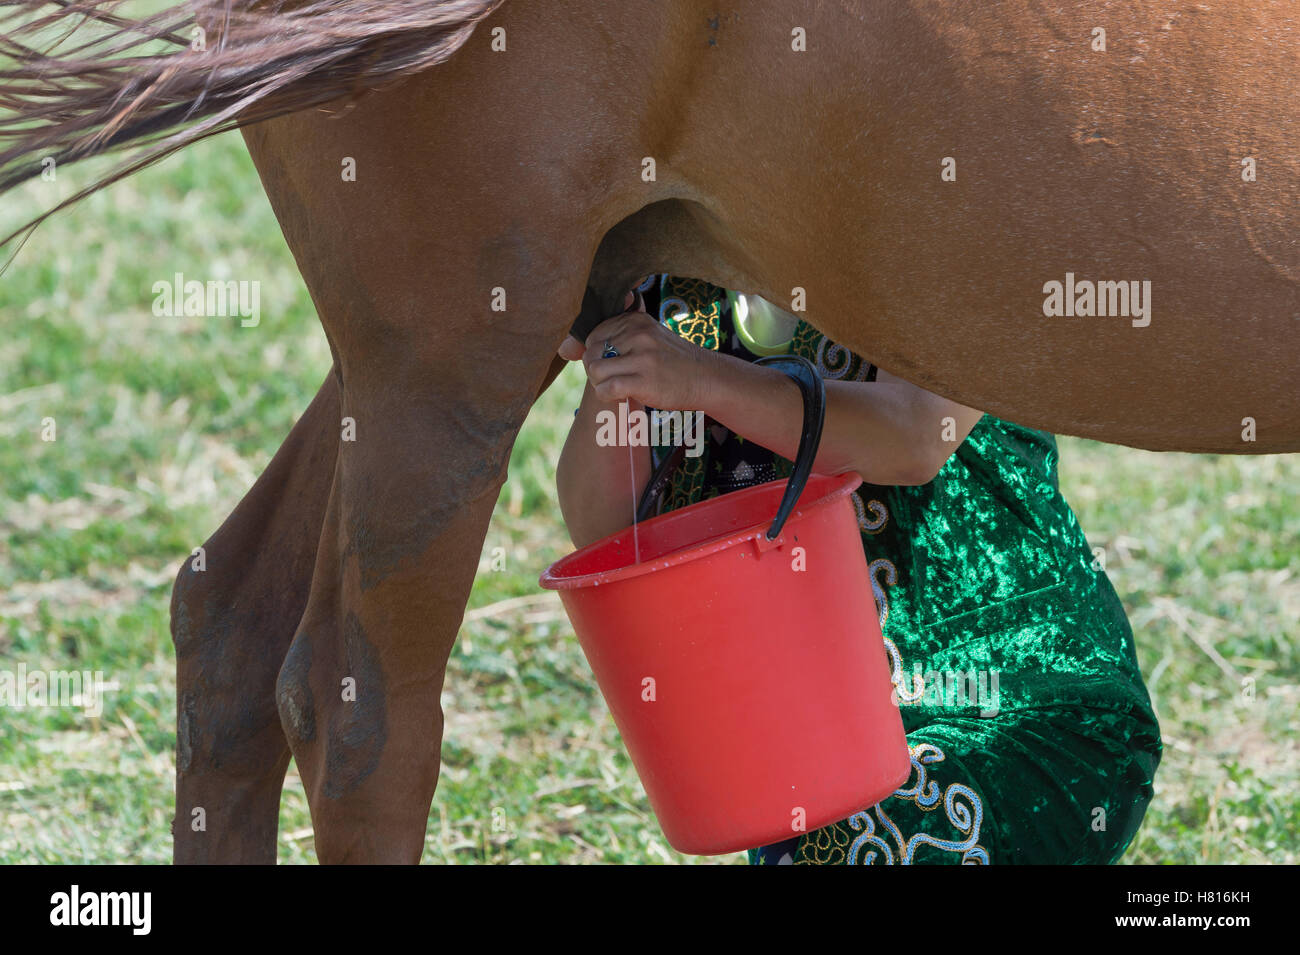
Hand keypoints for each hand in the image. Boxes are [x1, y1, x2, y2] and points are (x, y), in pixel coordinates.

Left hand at [564, 296, 712, 409]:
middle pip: (592, 353)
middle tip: (613, 379)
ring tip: (616, 388)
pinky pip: (607, 388)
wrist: (707, 378)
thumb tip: (565, 347)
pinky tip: (621, 397)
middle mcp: (638, 334)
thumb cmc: (673, 362)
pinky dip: (607, 396)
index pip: (594, 334)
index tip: (612, 364)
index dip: (595, 354)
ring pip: (595, 370)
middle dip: (595, 370)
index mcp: (636, 321)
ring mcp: (642, 357)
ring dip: (600, 384)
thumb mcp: (649, 337)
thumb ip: (617, 337)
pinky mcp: (644, 380)